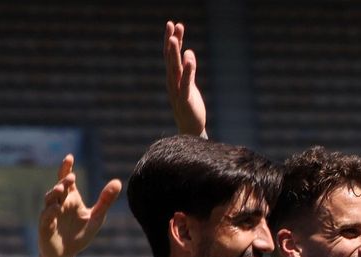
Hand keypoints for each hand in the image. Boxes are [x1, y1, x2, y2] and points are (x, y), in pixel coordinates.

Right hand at [38, 156, 120, 256]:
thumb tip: (118, 182)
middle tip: (71, 177)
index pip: (67, 180)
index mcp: (70, 198)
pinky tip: (56, 208)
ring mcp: (50, 214)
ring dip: (54, 193)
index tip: (70, 157)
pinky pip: (46, 216)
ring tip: (61, 188)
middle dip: (63, 181)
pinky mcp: (45, 226)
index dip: (66, 168)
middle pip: (59, 188)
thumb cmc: (80, 234)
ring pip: (50, 200)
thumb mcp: (96, 217)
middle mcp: (59, 203)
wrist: (66, 254)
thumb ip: (106, 201)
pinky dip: (50, 211)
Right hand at [164, 21, 206, 136]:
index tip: (173, 24)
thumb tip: (188, 52)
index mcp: (172, 77)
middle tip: (171, 24)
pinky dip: (187, 71)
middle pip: (170, 58)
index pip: (170, 55)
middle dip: (171, 41)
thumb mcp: (189, 84)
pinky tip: (189, 59)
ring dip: (175, 54)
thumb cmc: (189, 104)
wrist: (190, 128)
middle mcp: (172, 82)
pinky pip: (185, 83)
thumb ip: (188, 69)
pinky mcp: (185, 100)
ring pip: (175, 69)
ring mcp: (177, 91)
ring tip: (176, 39)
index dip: (171, 39)